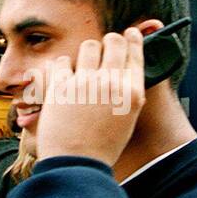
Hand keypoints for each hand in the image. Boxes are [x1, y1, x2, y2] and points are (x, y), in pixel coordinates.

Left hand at [35, 28, 145, 167]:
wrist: (76, 164)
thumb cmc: (101, 146)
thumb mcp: (127, 120)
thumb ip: (128, 94)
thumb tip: (126, 71)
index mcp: (131, 93)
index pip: (135, 52)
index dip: (132, 39)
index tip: (129, 33)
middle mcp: (111, 83)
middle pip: (114, 41)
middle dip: (110, 41)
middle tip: (105, 45)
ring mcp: (85, 82)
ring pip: (88, 46)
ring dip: (86, 53)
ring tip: (82, 67)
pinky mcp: (61, 86)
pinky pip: (62, 62)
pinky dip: (62, 68)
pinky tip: (64, 79)